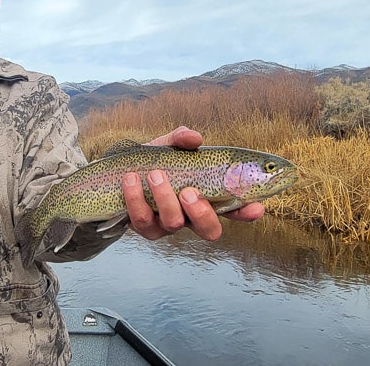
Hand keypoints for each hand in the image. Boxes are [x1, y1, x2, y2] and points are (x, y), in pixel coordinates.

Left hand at [122, 127, 264, 241]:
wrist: (113, 173)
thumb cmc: (151, 160)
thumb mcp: (167, 145)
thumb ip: (182, 140)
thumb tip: (194, 138)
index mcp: (205, 197)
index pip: (234, 209)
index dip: (247, 212)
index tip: (256, 207)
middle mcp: (190, 216)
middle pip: (209, 231)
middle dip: (202, 214)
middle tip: (189, 192)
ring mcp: (167, 225)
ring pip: (174, 223)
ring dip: (165, 197)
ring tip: (155, 174)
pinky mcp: (143, 227)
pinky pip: (142, 219)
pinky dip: (136, 197)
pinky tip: (130, 179)